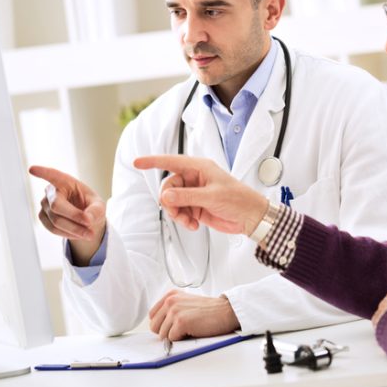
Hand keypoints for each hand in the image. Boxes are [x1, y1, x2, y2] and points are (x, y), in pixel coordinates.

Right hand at [28, 165, 106, 265]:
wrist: (85, 221)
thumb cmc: (91, 208)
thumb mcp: (99, 206)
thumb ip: (96, 210)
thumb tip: (88, 219)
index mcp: (66, 182)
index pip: (53, 175)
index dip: (43, 172)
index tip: (33, 169)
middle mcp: (52, 191)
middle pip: (57, 206)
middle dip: (74, 217)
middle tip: (90, 224)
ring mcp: (44, 204)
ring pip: (56, 220)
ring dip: (74, 229)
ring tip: (89, 234)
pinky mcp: (42, 217)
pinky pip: (53, 229)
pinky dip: (67, 233)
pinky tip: (78, 234)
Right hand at [133, 155, 267, 235]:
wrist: (250, 217)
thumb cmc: (238, 199)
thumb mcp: (211, 197)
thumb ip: (186, 197)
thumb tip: (165, 197)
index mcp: (199, 168)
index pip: (171, 162)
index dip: (153, 161)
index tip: (136, 162)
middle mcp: (195, 178)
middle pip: (168, 186)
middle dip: (169, 201)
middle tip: (176, 212)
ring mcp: (194, 193)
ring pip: (172, 201)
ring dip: (176, 213)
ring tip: (188, 221)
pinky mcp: (195, 207)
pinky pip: (179, 212)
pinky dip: (183, 219)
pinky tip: (193, 225)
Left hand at [149, 290, 240, 340]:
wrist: (226, 311)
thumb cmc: (209, 310)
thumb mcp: (186, 302)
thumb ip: (171, 309)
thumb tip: (159, 326)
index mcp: (171, 295)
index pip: (152, 316)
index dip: (162, 324)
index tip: (173, 325)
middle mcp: (170, 301)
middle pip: (154, 327)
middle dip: (166, 331)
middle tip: (182, 328)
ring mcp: (175, 311)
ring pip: (163, 335)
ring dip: (176, 335)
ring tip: (190, 327)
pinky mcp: (181, 322)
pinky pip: (172, 339)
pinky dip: (182, 339)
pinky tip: (193, 330)